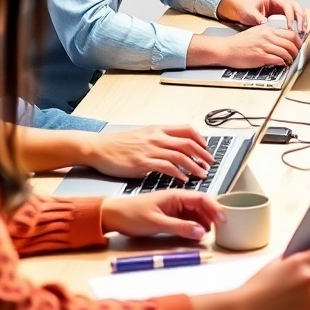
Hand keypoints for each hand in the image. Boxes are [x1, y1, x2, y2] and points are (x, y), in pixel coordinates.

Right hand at [83, 125, 213, 180]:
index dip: (200, 139)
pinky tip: (183, 179)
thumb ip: (158, 139)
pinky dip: (178, 173)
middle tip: (210, 163)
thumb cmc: (118, 144)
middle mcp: (157, 137)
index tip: (206, 148)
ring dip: (194, 166)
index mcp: (158, 129)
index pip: (187, 130)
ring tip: (202, 174)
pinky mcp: (143, 162)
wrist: (99, 148)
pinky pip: (166, 167)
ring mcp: (151, 149)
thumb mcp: (142, 135)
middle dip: (203, 154)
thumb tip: (172, 147)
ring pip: (180, 156)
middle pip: (188, 143)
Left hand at [100, 190, 220, 239]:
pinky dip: (195, 225)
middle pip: (202, 204)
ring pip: (196, 212)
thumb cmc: (132, 215)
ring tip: (213, 231)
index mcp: (176, 195)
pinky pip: (188, 219)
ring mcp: (174, 207)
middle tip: (223, 227)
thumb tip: (200, 232)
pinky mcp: (169, 215)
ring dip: (205, 220)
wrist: (113, 216)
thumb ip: (180, 227)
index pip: (202, 198)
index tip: (224, 218)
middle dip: (214, 214)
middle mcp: (177, 199)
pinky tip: (198, 233)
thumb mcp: (157, 223)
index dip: (215, 207)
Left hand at [219, 0, 306, 33]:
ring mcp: (283, 8)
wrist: (242, 8)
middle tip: (301, 30)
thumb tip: (265, 23)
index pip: (287, 6)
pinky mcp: (284, 14)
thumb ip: (258, 17)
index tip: (290, 27)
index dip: (290, 17)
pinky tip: (300, 32)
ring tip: (303, 32)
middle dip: (300, 19)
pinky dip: (299, 24)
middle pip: (296, 7)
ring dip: (302, 22)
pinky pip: (295, 18)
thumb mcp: (250, 12)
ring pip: (298, 12)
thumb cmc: (246, 7)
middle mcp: (281, 1)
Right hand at [220, 24, 301, 67]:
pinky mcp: (260, 56)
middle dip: (297, 50)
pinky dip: (282, 63)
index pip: (289, 33)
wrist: (226, 48)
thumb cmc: (238, 43)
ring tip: (290, 62)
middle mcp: (266, 36)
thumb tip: (280, 41)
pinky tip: (282, 64)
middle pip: (290, 42)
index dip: (298, 41)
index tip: (299, 46)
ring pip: (286, 51)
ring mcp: (263, 46)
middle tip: (297, 55)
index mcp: (266, 29)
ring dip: (291, 58)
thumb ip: (268, 35)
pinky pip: (277, 59)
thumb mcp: (255, 33)